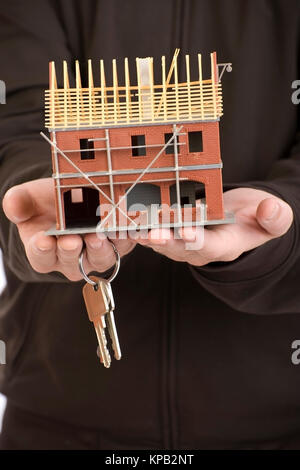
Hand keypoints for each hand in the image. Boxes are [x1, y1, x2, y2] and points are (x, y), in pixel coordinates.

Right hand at [2, 178, 135, 280]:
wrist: (74, 195)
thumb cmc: (47, 201)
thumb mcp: (29, 197)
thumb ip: (19, 202)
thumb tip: (13, 207)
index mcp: (44, 252)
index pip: (41, 257)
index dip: (41, 250)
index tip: (43, 241)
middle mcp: (71, 260)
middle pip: (71, 263)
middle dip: (71, 251)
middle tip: (72, 240)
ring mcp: (96, 254)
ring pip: (99, 258)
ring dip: (99, 248)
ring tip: (97, 235)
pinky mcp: (119, 245)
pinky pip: (124, 245)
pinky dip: (125, 237)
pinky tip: (123, 227)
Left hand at [133, 188, 293, 266]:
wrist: (241, 219)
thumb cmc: (255, 219)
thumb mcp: (274, 220)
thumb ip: (275, 219)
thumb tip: (270, 209)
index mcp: (224, 246)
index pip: (209, 247)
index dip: (197, 240)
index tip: (186, 232)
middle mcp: (198, 248)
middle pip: (177, 247)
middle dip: (162, 240)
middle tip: (147, 232)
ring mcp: (181, 241)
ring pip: (159, 239)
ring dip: (143, 231)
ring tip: (127, 222)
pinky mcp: (169, 230)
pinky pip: (152, 228)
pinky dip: (138, 221)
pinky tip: (124, 211)